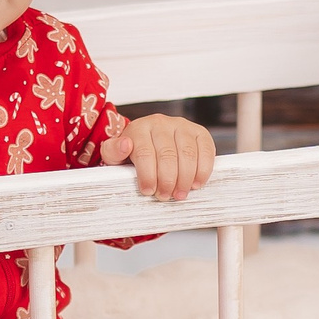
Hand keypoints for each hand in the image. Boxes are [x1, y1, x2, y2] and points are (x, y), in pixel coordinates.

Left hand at [101, 114, 215, 201]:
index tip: (148, 191)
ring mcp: (182, 126)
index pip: (145, 152)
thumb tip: (125, 145)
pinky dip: (203, 170)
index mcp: (139, 128)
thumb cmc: (132, 154)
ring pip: (187, 153)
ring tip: (180, 194)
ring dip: (185, 178)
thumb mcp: (115, 155)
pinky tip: (196, 183)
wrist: (151, 143)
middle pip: (167, 154)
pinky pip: (205, 150)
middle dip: (167, 180)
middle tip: (164, 196)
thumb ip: (113, 152)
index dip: (147, 175)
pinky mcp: (199, 132)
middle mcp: (161, 123)